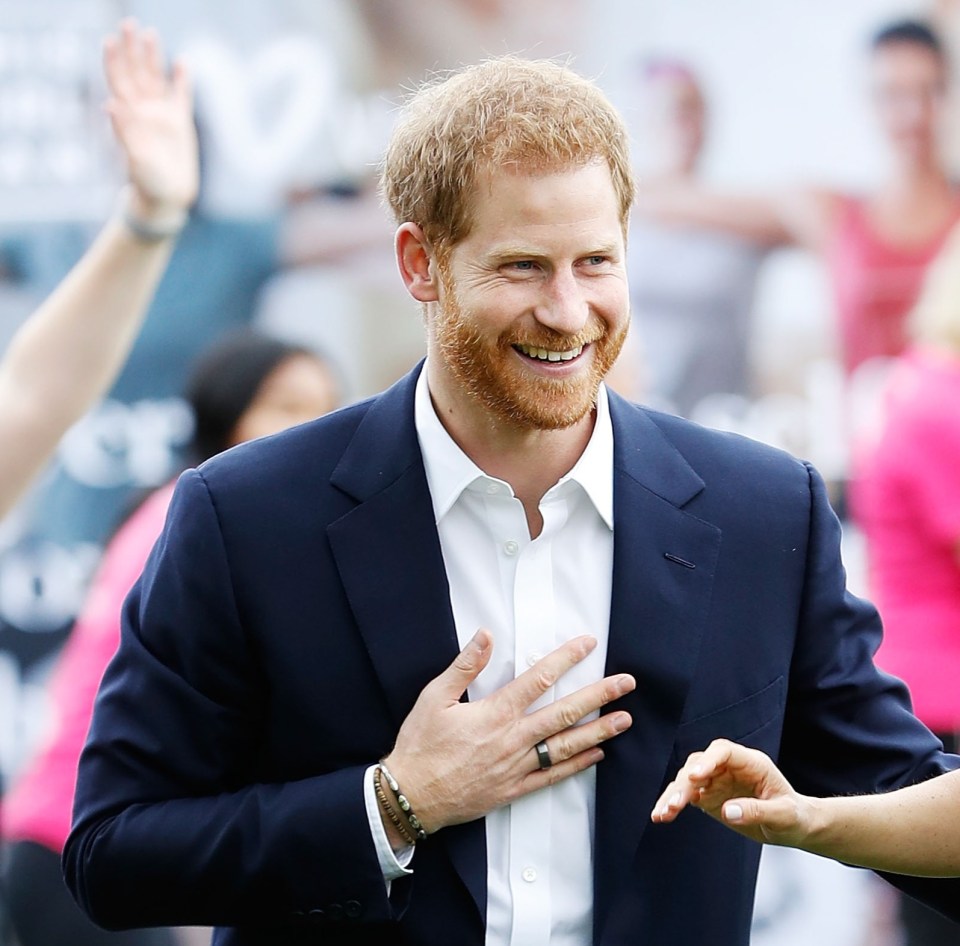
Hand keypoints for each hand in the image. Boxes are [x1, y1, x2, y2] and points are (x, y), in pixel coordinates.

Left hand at [103, 19, 198, 218]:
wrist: (167, 197)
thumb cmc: (147, 182)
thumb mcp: (134, 158)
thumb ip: (124, 130)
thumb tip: (110, 103)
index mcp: (130, 116)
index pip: (119, 82)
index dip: (114, 60)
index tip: (111, 40)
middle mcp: (144, 110)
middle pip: (136, 73)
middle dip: (132, 49)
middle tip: (130, 24)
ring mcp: (162, 115)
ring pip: (156, 78)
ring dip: (153, 57)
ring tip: (151, 33)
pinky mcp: (180, 123)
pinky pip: (181, 95)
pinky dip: (182, 79)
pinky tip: (183, 62)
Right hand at [383, 629, 634, 834]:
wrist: (410, 796)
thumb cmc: (420, 745)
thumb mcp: (435, 697)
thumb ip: (465, 665)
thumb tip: (485, 635)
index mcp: (495, 712)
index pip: (539, 678)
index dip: (566, 658)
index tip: (588, 644)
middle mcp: (513, 738)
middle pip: (564, 712)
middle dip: (599, 695)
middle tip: (626, 684)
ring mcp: (516, 766)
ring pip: (566, 746)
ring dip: (598, 731)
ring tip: (624, 720)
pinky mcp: (513, 789)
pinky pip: (552, 776)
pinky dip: (577, 766)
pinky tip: (596, 756)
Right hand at [650, 738, 816, 847]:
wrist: (793, 827)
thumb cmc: (794, 817)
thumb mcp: (783, 816)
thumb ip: (757, 812)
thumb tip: (726, 811)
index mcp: (750, 763)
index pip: (723, 752)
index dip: (707, 761)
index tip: (695, 776)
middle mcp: (729, 767)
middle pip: (699, 765)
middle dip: (685, 783)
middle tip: (675, 804)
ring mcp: (716, 780)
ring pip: (687, 780)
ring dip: (674, 795)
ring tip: (663, 813)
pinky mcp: (708, 796)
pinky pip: (686, 796)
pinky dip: (673, 804)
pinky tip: (661, 816)